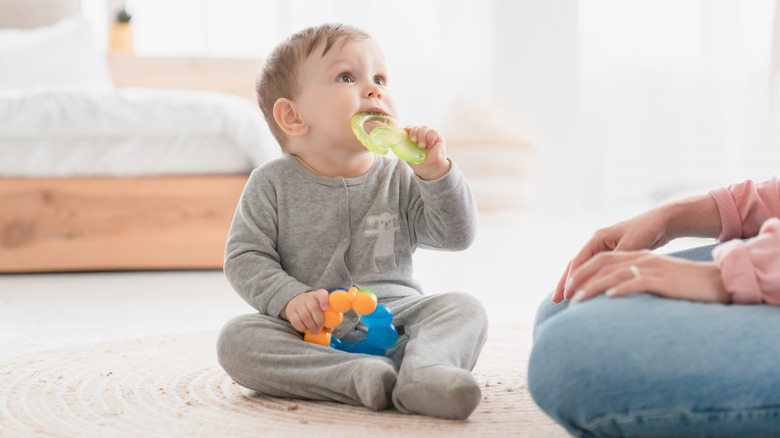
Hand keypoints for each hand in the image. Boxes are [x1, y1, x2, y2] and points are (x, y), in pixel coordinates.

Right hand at [280, 289, 329, 333]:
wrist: (296, 302)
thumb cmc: (314, 308)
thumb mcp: (322, 309)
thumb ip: (328, 318)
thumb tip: (329, 329)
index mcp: (318, 295)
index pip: (321, 294)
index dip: (324, 301)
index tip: (326, 308)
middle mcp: (308, 297)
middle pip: (313, 307)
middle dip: (319, 320)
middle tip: (321, 327)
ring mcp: (298, 304)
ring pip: (305, 316)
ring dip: (311, 326)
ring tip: (315, 331)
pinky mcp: (291, 312)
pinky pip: (296, 321)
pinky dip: (302, 327)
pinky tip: (306, 329)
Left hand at [406, 125, 449, 180]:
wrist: (431, 170)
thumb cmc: (420, 163)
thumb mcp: (409, 155)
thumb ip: (405, 147)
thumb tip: (399, 140)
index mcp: (414, 138)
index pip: (409, 128)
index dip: (407, 128)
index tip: (406, 130)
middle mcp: (421, 135)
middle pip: (416, 127)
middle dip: (414, 132)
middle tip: (414, 141)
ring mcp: (429, 135)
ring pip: (424, 128)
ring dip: (422, 136)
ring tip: (422, 146)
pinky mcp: (438, 137)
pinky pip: (433, 131)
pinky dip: (430, 138)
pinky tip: (430, 145)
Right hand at [553, 207, 672, 302]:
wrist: (662, 221)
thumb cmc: (647, 230)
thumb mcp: (631, 245)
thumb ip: (616, 261)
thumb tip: (604, 277)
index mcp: (597, 237)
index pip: (578, 261)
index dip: (571, 278)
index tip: (566, 295)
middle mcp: (596, 243)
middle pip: (575, 265)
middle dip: (565, 283)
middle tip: (555, 301)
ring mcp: (602, 249)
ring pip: (583, 269)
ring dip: (574, 284)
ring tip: (564, 300)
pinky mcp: (611, 255)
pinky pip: (595, 271)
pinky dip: (588, 282)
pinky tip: (585, 293)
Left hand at [564, 250, 729, 303]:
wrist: (717, 280)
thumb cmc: (685, 284)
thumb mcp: (655, 279)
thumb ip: (634, 282)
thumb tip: (612, 297)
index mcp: (637, 256)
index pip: (601, 260)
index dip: (581, 272)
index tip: (565, 290)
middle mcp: (641, 259)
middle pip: (602, 263)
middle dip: (579, 279)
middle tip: (563, 296)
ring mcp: (652, 268)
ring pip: (615, 273)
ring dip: (593, 287)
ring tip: (578, 301)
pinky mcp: (664, 279)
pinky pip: (638, 281)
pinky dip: (622, 288)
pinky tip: (610, 297)